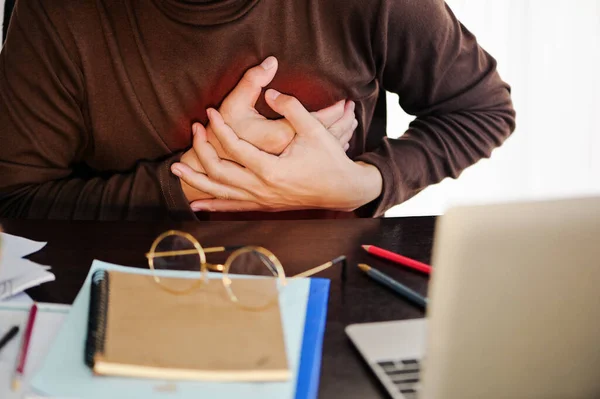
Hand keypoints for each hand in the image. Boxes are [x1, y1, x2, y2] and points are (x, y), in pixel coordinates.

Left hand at [171, 90, 381, 212]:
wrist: (344, 190)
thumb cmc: (330, 159)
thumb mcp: (315, 130)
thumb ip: (292, 108)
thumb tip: (271, 92)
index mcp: (272, 170)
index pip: (236, 148)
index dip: (220, 128)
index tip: (209, 112)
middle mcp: (263, 188)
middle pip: (221, 172)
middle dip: (202, 151)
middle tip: (194, 130)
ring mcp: (262, 199)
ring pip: (222, 192)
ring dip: (197, 180)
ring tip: (176, 168)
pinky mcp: (265, 205)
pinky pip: (233, 207)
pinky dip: (213, 205)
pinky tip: (196, 205)